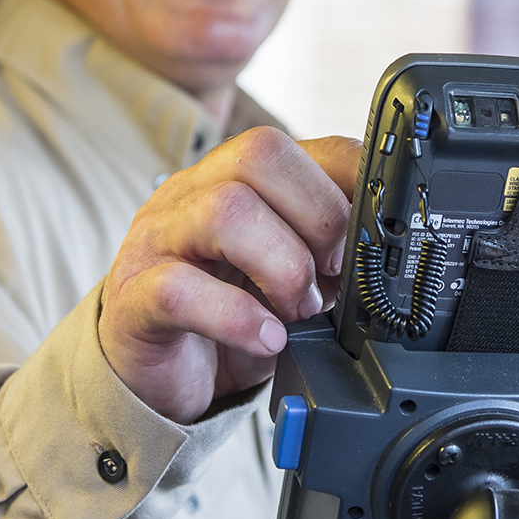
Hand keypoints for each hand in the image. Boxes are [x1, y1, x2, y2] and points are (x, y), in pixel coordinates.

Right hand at [99, 130, 362, 423]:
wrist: (160, 376)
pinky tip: (267, 338)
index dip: (348, 179)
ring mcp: (158, 241)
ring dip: (283, 266)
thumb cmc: (229, 316)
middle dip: (320, 216)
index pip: (297, 142)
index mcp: (234, 178)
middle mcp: (193, 194)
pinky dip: (237, 316)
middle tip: (334, 274)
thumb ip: (328, 249)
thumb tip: (386, 250)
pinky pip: (180, 289)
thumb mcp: (292, 274)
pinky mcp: (132, 298)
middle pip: (259, 152)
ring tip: (299, 310)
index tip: (374, 235)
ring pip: (224, 210)